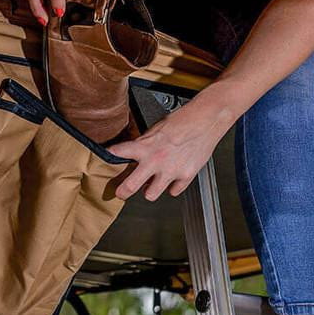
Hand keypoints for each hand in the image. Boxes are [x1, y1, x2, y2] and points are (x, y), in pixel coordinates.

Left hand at [108, 89, 238, 200]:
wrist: (206, 120)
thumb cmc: (183, 120)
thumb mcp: (157, 129)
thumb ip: (145, 143)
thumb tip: (136, 154)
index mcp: (145, 146)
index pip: (119, 152)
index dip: (111, 155)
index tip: (107, 158)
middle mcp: (155, 161)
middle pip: (130, 186)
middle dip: (122, 192)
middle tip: (120, 193)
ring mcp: (170, 171)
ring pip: (150, 194)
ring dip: (150, 190)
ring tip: (152, 183)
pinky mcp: (185, 176)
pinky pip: (174, 191)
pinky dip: (173, 186)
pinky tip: (174, 177)